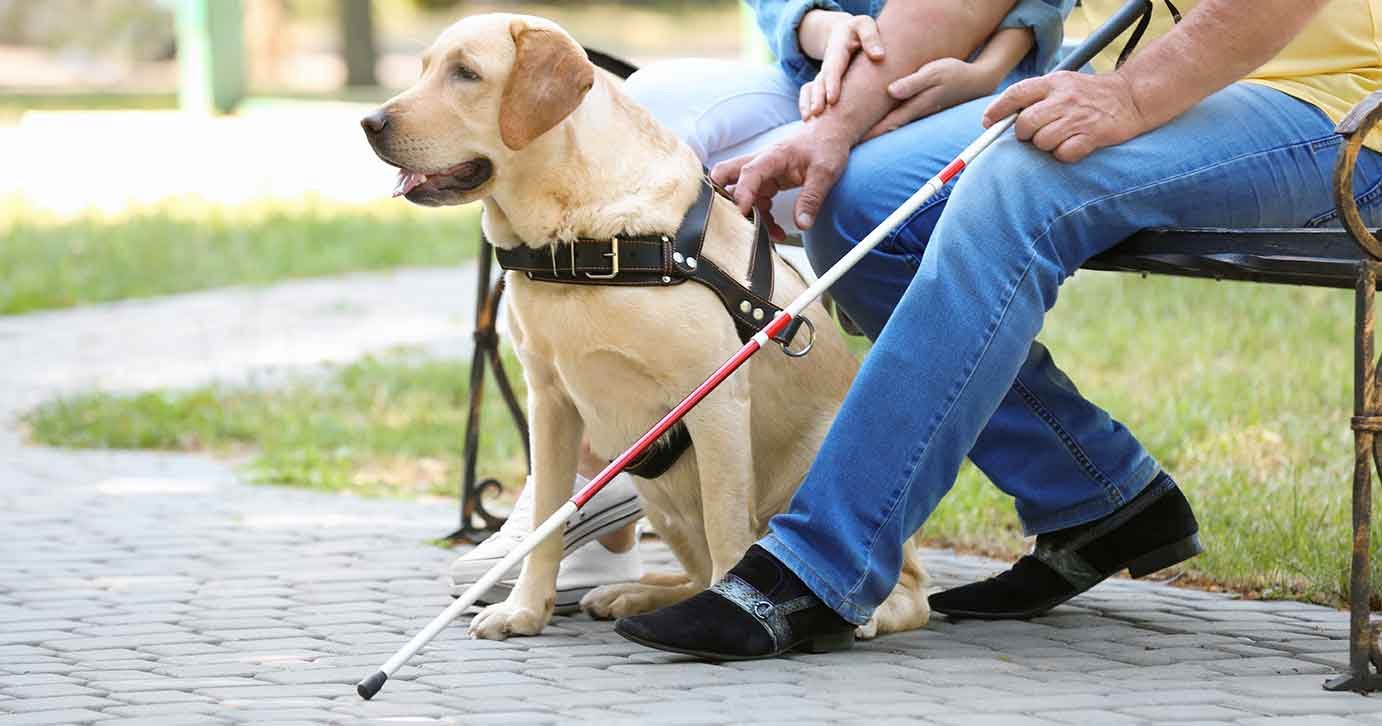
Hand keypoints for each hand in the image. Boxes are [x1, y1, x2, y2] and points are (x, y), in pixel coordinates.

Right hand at [710, 124, 851, 229]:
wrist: (831, 133)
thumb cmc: (826, 145)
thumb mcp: (824, 173)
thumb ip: (811, 198)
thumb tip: (802, 223)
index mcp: (773, 156)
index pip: (749, 172)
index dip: (742, 192)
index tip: (742, 211)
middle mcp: (762, 163)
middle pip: (727, 174)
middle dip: (719, 194)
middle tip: (724, 216)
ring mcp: (763, 173)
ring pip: (742, 194)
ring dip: (750, 215)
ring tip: (768, 234)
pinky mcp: (768, 182)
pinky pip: (757, 202)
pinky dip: (763, 217)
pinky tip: (776, 230)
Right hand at [797, 12, 884, 120]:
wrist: (844, 33)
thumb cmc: (859, 31)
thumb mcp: (865, 25)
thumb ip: (870, 37)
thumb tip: (879, 56)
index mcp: (838, 50)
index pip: (834, 67)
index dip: (832, 83)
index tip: (832, 99)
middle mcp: (827, 64)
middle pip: (820, 81)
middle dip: (817, 98)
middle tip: (817, 113)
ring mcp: (823, 75)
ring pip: (812, 89)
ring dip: (809, 104)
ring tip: (809, 121)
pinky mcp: (822, 84)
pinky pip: (809, 93)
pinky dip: (806, 105)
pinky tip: (808, 122)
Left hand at [859, 57, 1003, 140]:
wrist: (975, 81)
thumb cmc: (953, 73)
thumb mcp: (934, 72)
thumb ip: (913, 83)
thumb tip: (891, 91)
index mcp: (914, 107)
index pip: (885, 125)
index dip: (866, 134)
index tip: (847, 141)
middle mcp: (913, 114)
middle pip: (884, 129)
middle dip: (864, 137)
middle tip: (841, 144)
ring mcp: (916, 114)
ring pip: (889, 126)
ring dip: (871, 132)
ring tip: (850, 137)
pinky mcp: (918, 110)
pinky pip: (896, 119)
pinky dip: (882, 123)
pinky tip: (870, 124)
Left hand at [982, 71, 1149, 162]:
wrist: (1131, 97)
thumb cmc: (1089, 94)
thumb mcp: (1062, 84)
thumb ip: (1035, 96)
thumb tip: (998, 117)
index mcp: (1053, 83)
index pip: (1016, 94)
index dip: (997, 110)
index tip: (987, 122)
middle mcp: (1064, 98)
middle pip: (1025, 124)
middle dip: (1025, 134)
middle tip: (1035, 133)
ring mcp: (1078, 118)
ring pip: (1042, 142)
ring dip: (1046, 145)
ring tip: (1060, 137)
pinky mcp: (1092, 136)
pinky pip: (1063, 154)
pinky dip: (1065, 154)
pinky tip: (1073, 145)